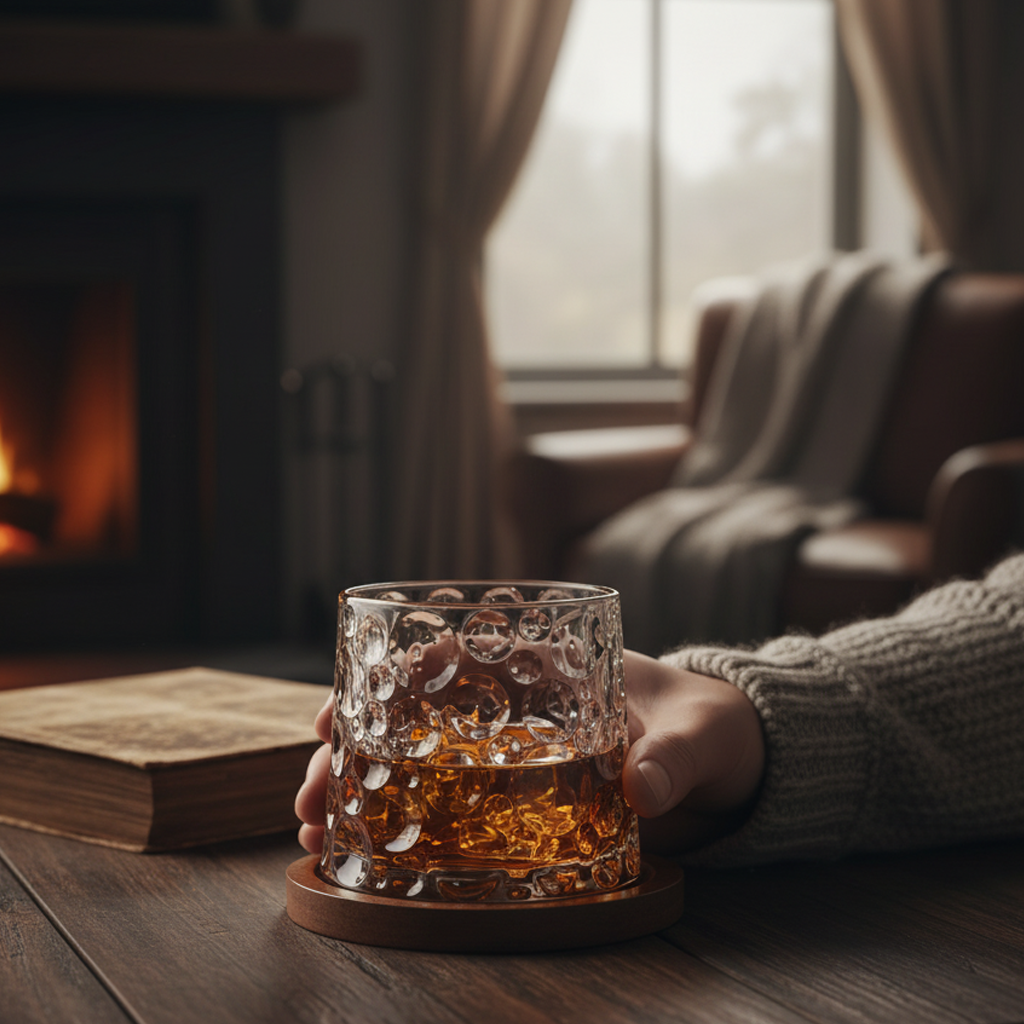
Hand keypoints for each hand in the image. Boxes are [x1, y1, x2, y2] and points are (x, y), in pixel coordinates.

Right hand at [294, 651, 766, 857]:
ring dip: (361, 790)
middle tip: (313, 786)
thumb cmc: (713, 725)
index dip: (395, 672)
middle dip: (355, 745)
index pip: (460, 654)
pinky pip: (450, 810)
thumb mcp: (702, 734)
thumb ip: (676, 756)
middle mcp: (518, 708)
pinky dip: (401, 827)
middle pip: (417, 715)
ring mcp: (514, 756)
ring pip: (418, 762)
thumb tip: (641, 787)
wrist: (729, 765)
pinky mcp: (521, 802)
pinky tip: (358, 852)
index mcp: (549, 666)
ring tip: (317, 827)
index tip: (344, 699)